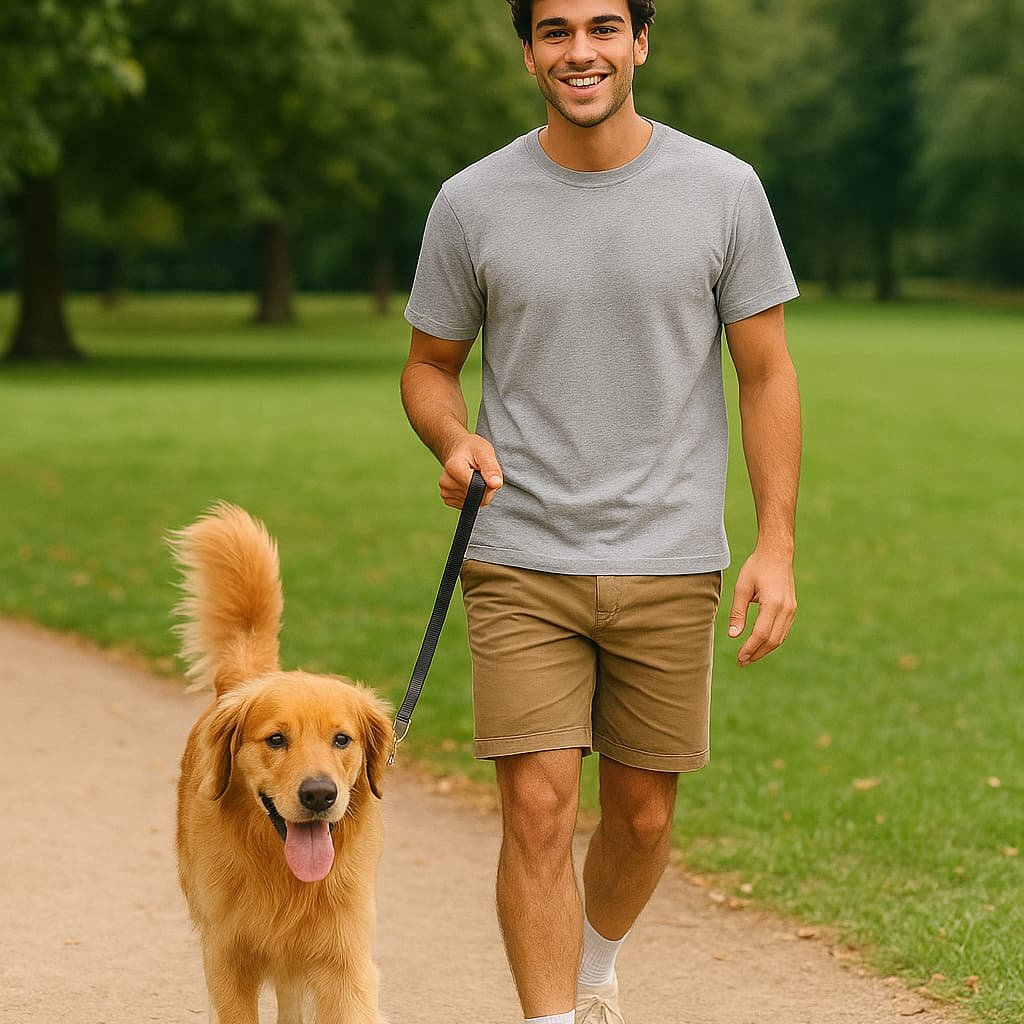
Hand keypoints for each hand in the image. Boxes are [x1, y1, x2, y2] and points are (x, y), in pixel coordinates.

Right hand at [439, 434, 503, 508]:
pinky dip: (471, 496)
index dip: (488, 484)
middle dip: (485, 488)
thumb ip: (491, 468)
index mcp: (453, 468)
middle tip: (482, 473)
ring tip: (474, 476)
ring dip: (478, 492)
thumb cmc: (472, 449)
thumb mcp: (485, 452)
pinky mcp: (447, 498)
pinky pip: (466, 504)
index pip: (477, 488)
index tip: (486, 472)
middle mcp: (446, 481)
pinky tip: (468, 483)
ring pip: (473, 502)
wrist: (458, 451)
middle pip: (476, 498)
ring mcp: (445, 491)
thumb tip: (496, 484)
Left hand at [727, 549, 796, 666]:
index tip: (739, 658)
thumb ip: (738, 612)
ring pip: (780, 638)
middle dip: (757, 653)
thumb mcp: (742, 588)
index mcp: (773, 603)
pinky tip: (760, 644)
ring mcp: (791, 609)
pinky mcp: (792, 609)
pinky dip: (772, 640)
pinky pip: (783, 631)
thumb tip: (734, 636)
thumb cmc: (756, 567)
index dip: (750, 648)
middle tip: (742, 662)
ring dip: (765, 650)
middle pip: (772, 640)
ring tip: (749, 657)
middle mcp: (786, 609)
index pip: (761, 633)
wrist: (777, 554)